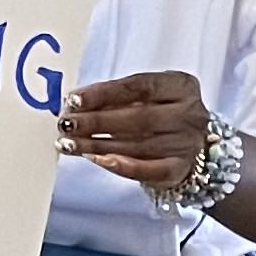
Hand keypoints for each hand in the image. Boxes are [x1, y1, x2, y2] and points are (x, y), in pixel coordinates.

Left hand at [61, 70, 209, 191]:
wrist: (190, 147)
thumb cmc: (157, 113)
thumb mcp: (144, 97)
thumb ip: (115, 98)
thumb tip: (73, 104)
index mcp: (180, 86)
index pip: (138, 87)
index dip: (103, 93)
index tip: (73, 99)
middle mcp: (188, 114)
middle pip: (137, 117)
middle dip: (95, 121)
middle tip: (65, 124)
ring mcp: (186, 144)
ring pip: (136, 144)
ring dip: (96, 144)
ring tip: (67, 143)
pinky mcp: (179, 170)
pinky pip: (147, 170)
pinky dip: (120, 166)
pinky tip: (95, 159)